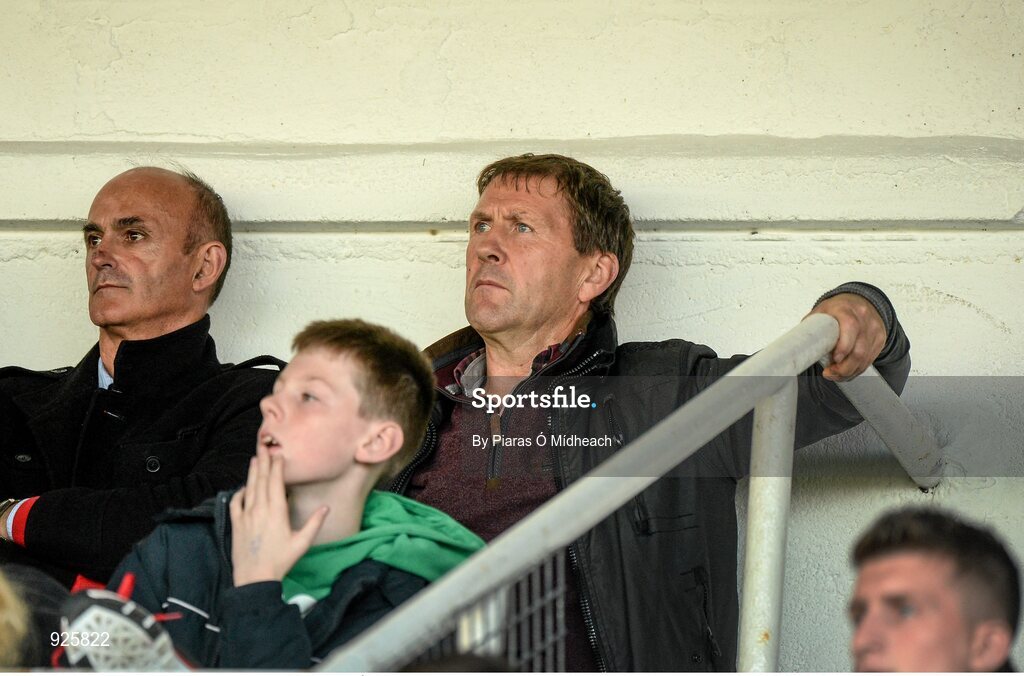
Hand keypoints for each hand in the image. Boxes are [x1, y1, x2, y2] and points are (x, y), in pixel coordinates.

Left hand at [229, 447, 328, 586]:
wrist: (255, 577)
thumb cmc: (281, 561)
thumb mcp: (302, 543)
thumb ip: (314, 523)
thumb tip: (326, 508)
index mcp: (276, 511)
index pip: (275, 483)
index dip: (276, 467)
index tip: (278, 455)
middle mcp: (260, 509)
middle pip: (261, 480)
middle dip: (263, 462)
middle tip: (263, 447)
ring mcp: (246, 516)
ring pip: (249, 488)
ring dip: (252, 473)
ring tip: (254, 459)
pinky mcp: (236, 524)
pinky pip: (236, 503)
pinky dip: (240, 492)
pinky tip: (243, 488)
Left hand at [806, 293, 886, 381]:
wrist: (861, 301)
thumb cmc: (838, 308)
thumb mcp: (822, 311)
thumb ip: (812, 326)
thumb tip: (798, 344)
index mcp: (846, 309)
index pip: (850, 327)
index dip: (843, 346)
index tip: (834, 359)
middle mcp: (863, 319)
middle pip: (859, 350)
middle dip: (844, 368)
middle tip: (829, 373)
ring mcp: (874, 330)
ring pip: (865, 358)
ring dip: (849, 372)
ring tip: (835, 375)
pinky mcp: (879, 339)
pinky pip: (869, 360)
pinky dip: (857, 370)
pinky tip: (847, 372)